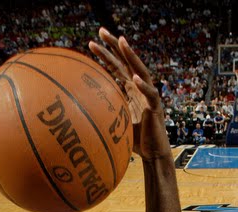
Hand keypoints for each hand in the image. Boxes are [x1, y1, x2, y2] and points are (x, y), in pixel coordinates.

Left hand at [89, 29, 169, 160]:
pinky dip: (143, 86)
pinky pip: (150, 95)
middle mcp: (140, 88)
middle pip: (127, 62)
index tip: (91, 42)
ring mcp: (149, 96)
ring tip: (122, 42)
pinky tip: (134, 78)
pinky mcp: (156, 108)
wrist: (152, 154)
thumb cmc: (134, 140)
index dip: (106, 54)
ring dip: (131, 56)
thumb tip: (81, 112)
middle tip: (101, 31)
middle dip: (115, 45)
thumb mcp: (115, 122)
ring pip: (141, 71)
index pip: (117, 66)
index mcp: (131, 90)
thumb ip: (104, 113)